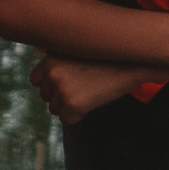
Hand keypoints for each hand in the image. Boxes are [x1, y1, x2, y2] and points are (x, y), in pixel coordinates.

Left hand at [30, 56, 146, 124]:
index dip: (51, 84)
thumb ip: (56, 61)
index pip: (35, 80)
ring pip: (54, 108)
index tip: (69, 80)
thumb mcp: (75, 50)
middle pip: (44, 96)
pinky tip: (92, 102)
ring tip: (89, 91)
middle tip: (83, 86)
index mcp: (49, 58)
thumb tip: (41, 80)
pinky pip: (66, 119)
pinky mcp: (74, 105)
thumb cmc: (107, 57)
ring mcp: (62, 89)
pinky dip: (77, 116)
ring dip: (68, 105)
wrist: (133, 63)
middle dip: (60, 95)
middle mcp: (52, 73)